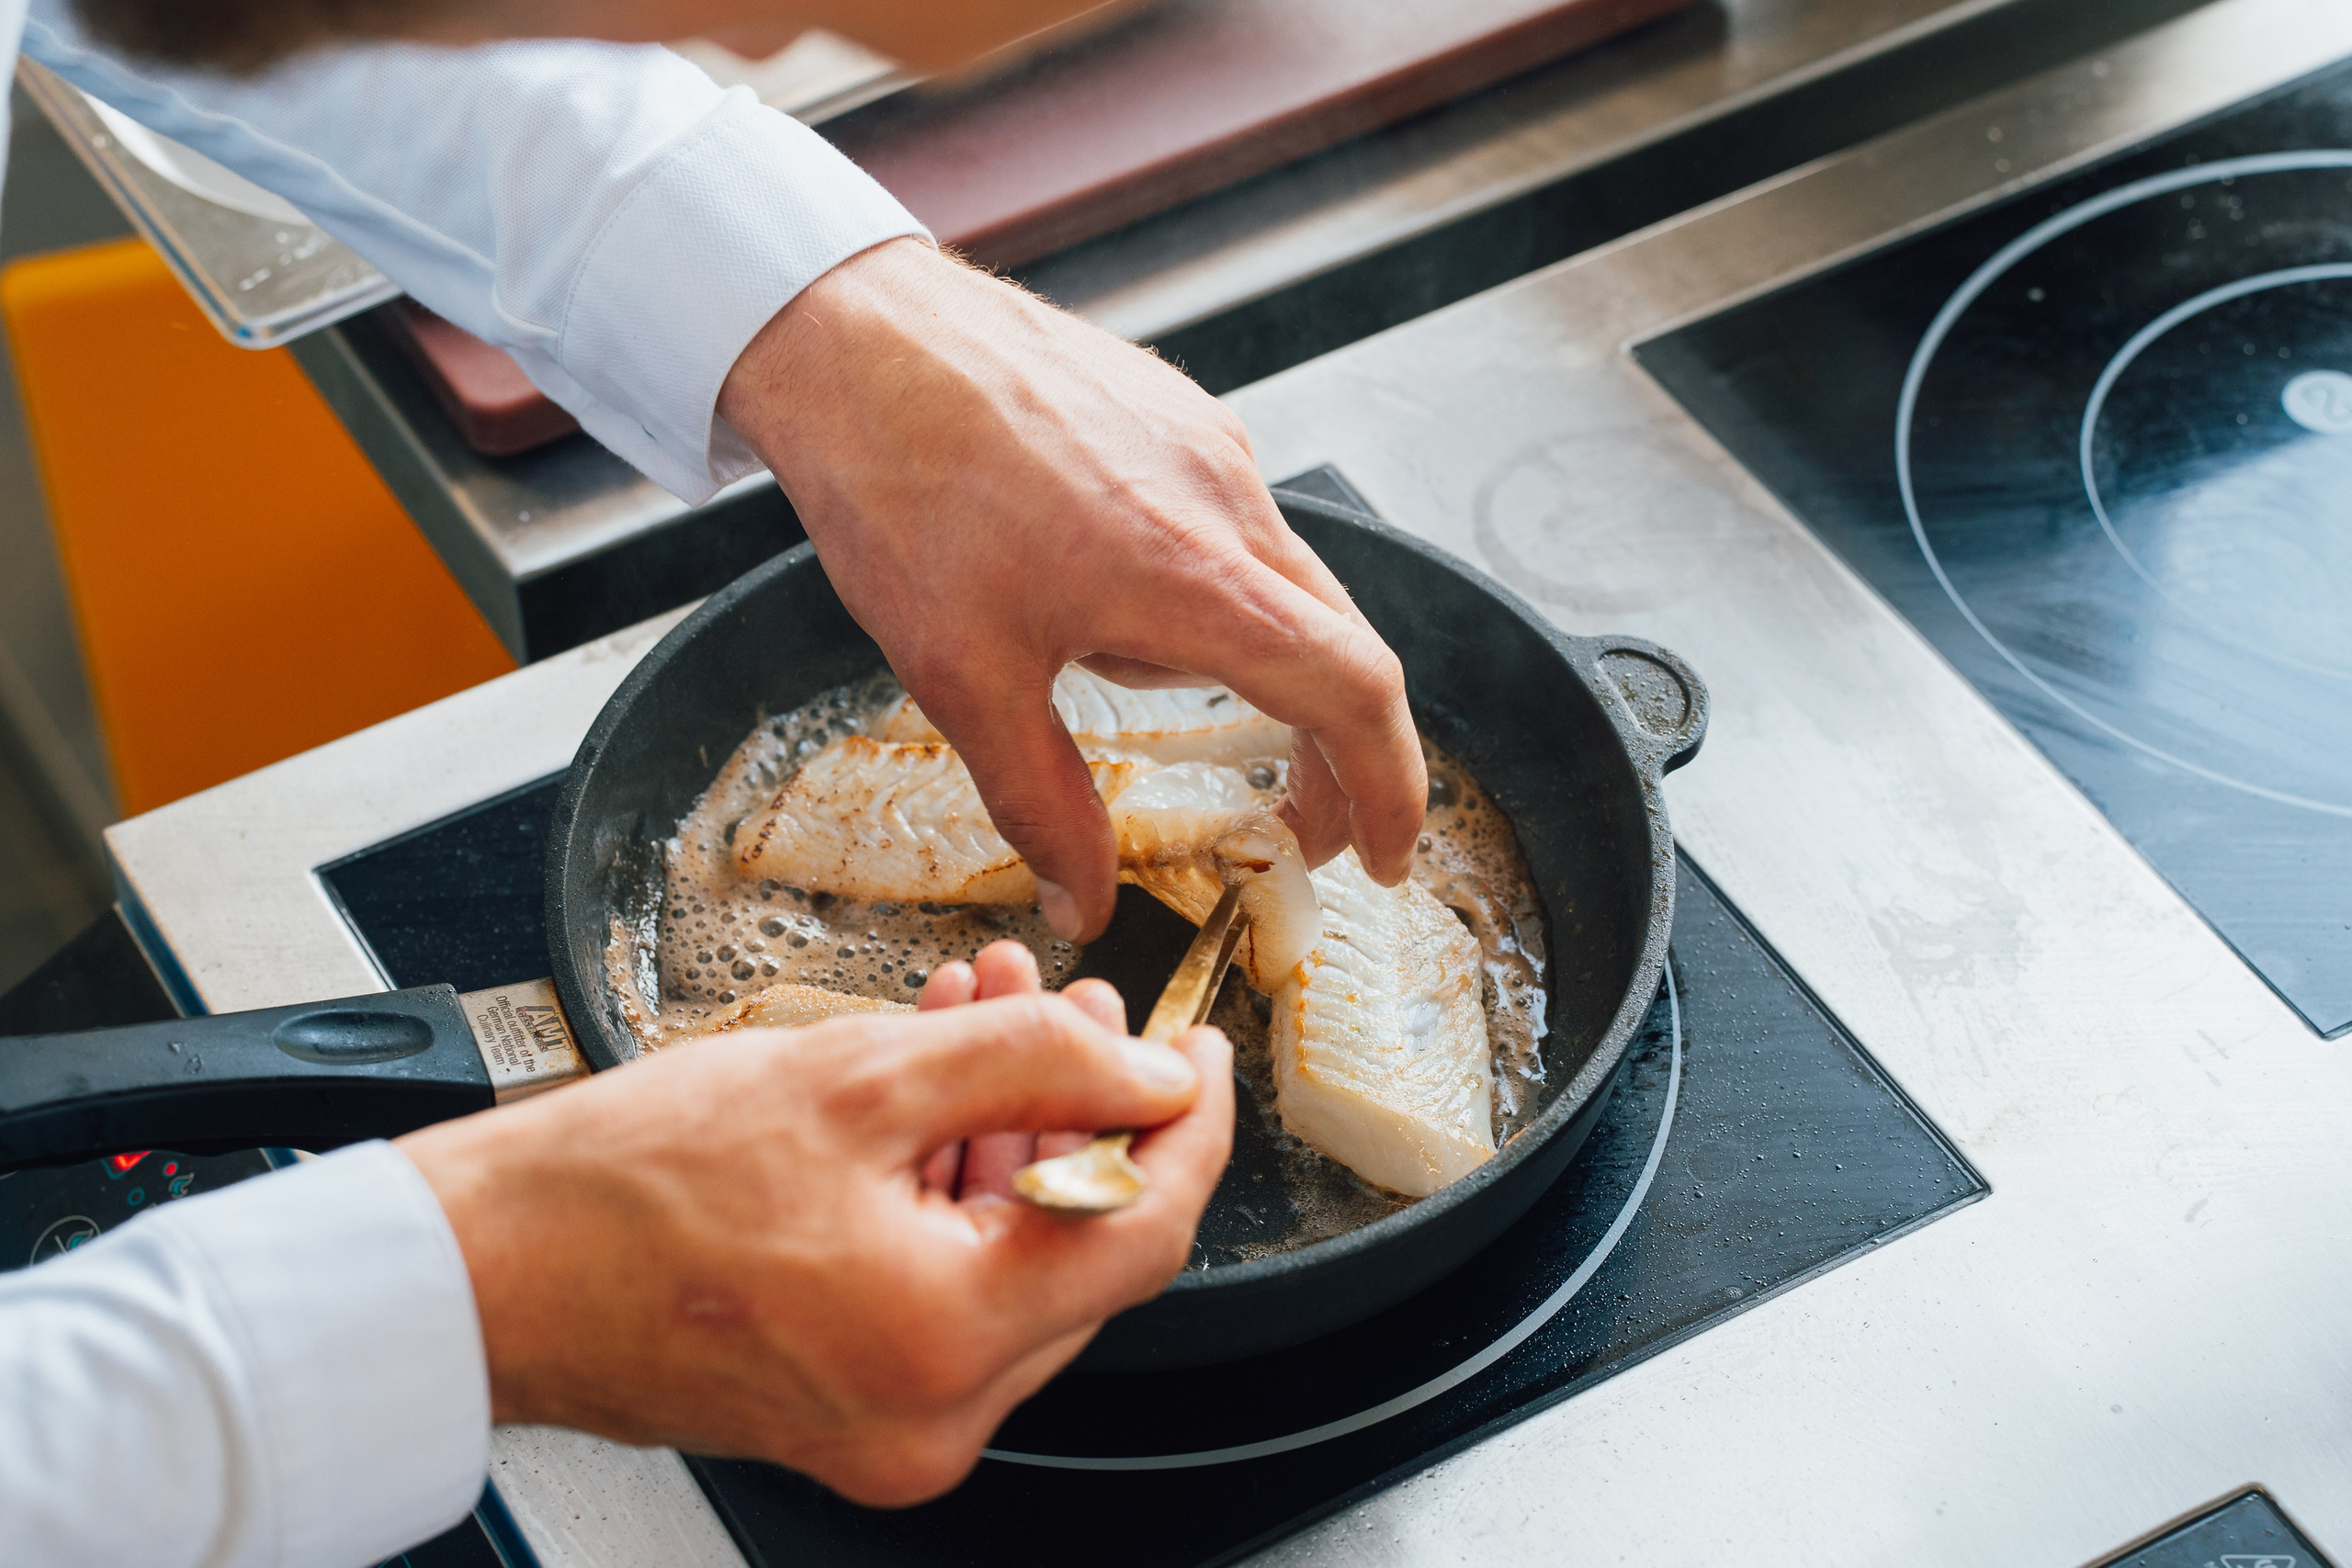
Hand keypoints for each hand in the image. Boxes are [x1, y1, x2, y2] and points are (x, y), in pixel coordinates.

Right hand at [397, 946, 1232, 1505]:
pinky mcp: (851, 1408)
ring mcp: (890, 1426)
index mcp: (944, 1344)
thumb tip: (1145, 1076)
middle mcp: (931, 1418)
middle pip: (1083, 1250)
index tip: (1196, 1055)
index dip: (1187, 1125)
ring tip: (987, 1019)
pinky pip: (948, 1291)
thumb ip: (1032, 1063)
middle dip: (1084, 1112)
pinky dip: (954, 1192)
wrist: (483, 1272)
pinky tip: (934, 1093)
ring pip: (1014, 1262)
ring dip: (1015, 1136)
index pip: (1143, 1231)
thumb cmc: (621, 1189)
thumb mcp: (856, 1078)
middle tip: (1074, 1013)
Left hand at [717, 237, 1426, 941]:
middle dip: (1334, 752)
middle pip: (1341, 645)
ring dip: (1248, 664)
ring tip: (1109, 671)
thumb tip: (1086, 902)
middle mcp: (1227, 498)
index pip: (1353, 692)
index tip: (1384, 853)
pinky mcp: (1180, 415)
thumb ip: (1042, 805)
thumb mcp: (964, 677)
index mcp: (1192, 573)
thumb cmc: (899, 482)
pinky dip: (1210, 592)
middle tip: (1295, 827)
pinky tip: (1102, 596)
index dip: (1389, 787)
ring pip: (1280, 585)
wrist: (854, 334)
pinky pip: (1232, 525)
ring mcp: (1210, 446)